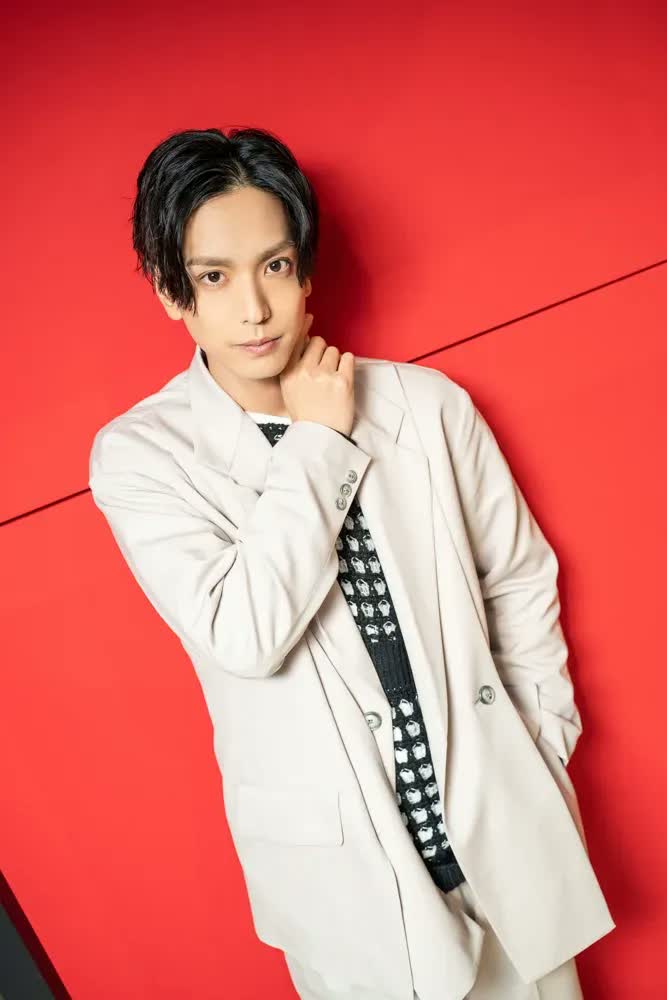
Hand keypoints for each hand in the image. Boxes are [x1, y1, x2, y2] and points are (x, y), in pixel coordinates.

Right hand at [279, 314, 355, 437]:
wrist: (320, 436)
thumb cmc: (306, 413)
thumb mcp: (288, 389)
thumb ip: (293, 365)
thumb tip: (304, 338)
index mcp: (288, 373)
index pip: (297, 340)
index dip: (304, 328)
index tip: (309, 317)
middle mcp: (304, 371)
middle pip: (319, 342)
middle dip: (323, 353)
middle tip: (324, 371)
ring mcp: (324, 376)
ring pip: (334, 350)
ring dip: (336, 361)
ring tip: (332, 380)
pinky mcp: (343, 382)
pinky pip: (348, 358)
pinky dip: (347, 366)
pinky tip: (342, 379)